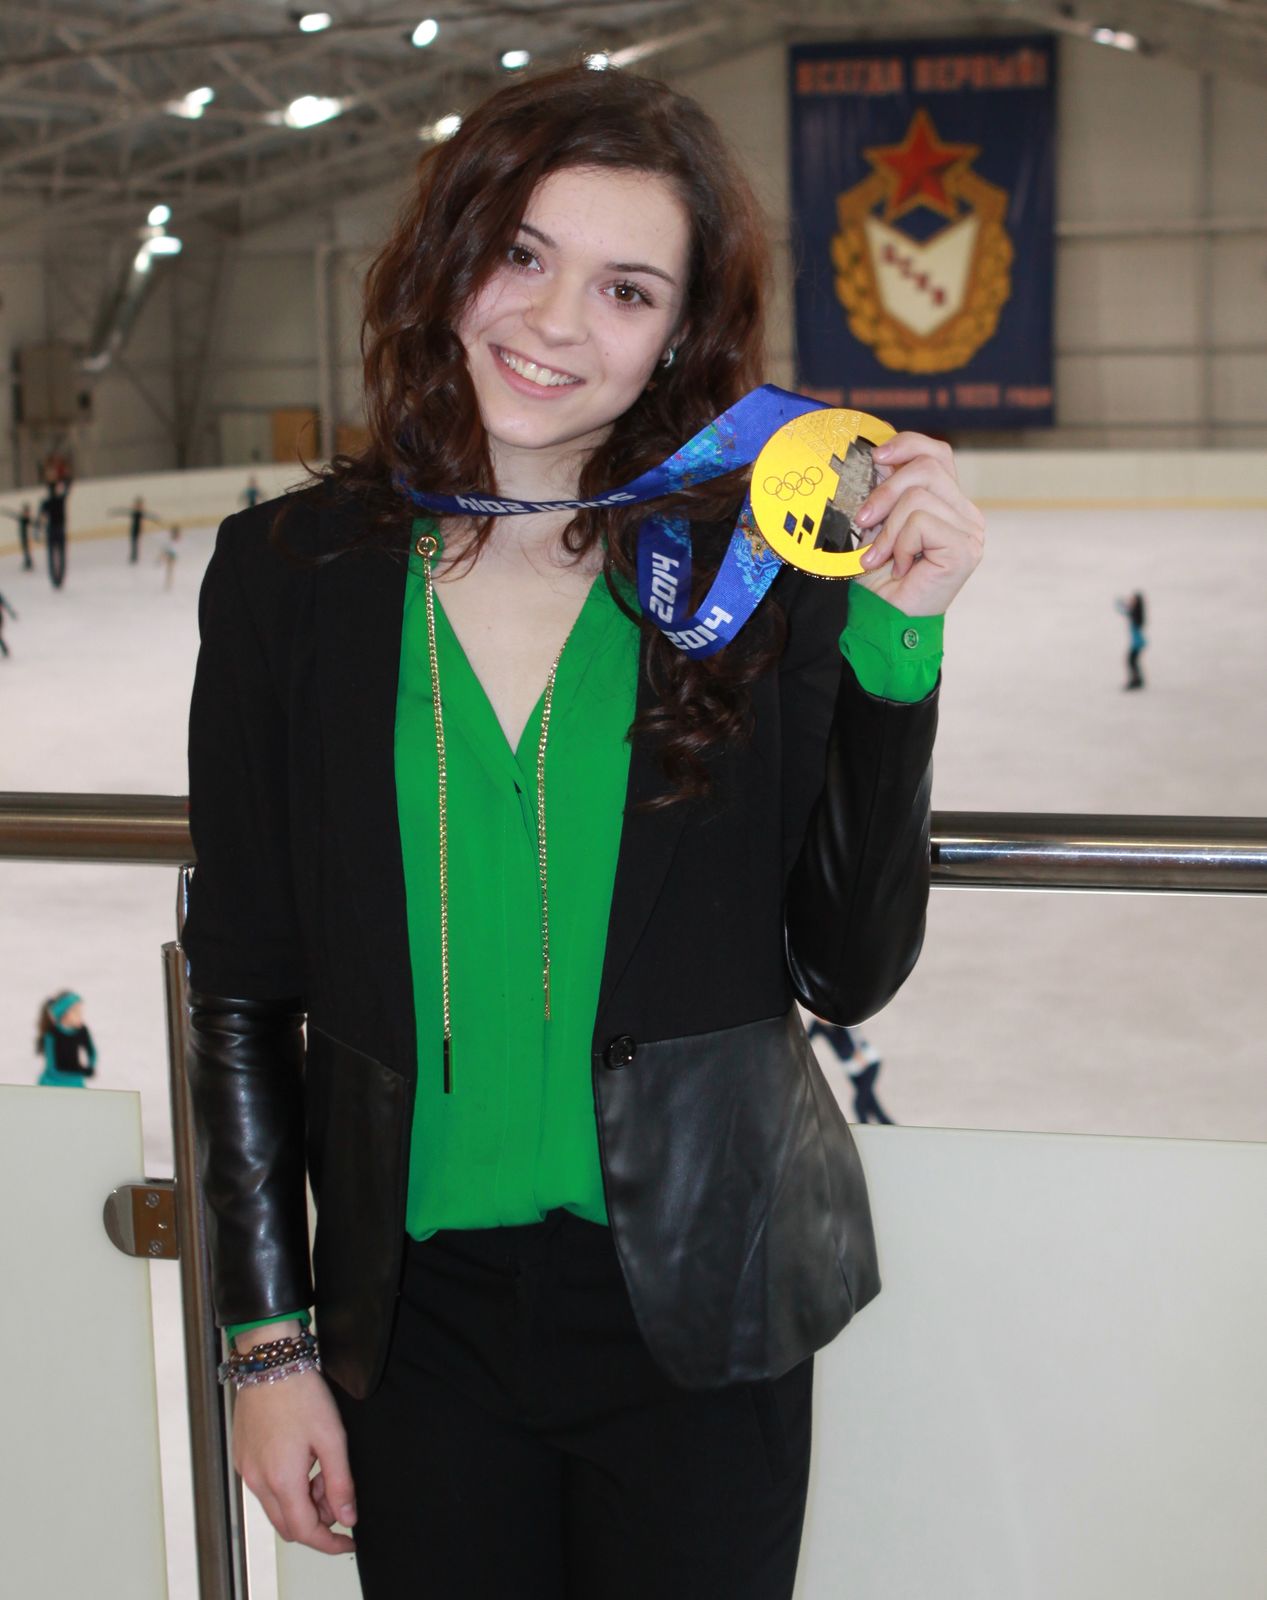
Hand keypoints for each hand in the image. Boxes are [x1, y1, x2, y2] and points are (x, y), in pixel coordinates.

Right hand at [232, 1367, 356, 1554]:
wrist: (270, 1363)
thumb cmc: (301, 1393)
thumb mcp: (332, 1437)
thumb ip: (340, 1481)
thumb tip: (347, 1516)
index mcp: (281, 1480)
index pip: (305, 1532)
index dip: (329, 1543)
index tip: (348, 1542)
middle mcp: (258, 1481)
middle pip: (288, 1525)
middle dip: (317, 1521)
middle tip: (339, 1495)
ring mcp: (247, 1470)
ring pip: (277, 1507)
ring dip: (302, 1502)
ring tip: (323, 1470)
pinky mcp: (244, 1458)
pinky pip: (265, 1488)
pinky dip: (287, 1487)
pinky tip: (304, 1461)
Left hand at [852, 433, 983, 616]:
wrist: (886, 619)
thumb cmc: (879, 577)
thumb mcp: (875, 525)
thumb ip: (882, 492)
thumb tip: (874, 459)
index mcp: (947, 503)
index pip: (936, 453)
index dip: (907, 445)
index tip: (876, 457)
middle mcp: (965, 513)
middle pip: (927, 467)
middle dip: (885, 491)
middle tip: (863, 520)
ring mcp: (970, 530)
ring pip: (919, 496)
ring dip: (889, 528)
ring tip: (880, 556)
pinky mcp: (965, 547)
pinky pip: (921, 522)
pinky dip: (900, 544)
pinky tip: (900, 567)